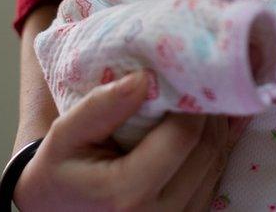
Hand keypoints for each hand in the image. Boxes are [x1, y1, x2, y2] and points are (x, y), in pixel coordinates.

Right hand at [13, 71, 236, 210]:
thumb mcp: (65, 133)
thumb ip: (101, 105)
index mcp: (127, 194)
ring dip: (214, 128)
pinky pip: (214, 176)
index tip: (184, 75)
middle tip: (195, 82)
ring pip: (217, 162)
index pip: (184, 137)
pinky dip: (212, 147)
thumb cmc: (61, 169)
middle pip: (207, 149)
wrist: (58, 208)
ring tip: (197, 100)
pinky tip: (200, 125)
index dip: (191, 102)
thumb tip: (144, 78)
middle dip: (207, 111)